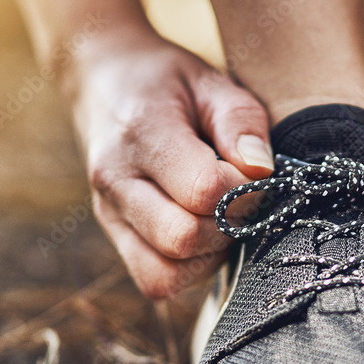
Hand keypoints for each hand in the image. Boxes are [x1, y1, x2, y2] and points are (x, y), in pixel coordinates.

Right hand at [69, 33, 271, 298]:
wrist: (103, 82)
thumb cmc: (169, 83)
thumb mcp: (211, 82)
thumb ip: (241, 121)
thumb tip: (259, 173)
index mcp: (141, 135)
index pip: (202, 190)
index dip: (242, 189)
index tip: (252, 170)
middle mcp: (116, 182)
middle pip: (181, 239)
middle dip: (226, 226)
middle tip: (238, 198)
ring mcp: (110, 215)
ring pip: (163, 275)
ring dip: (206, 256)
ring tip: (218, 217)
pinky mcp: (115, 238)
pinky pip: (155, 281)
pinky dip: (188, 268)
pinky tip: (203, 233)